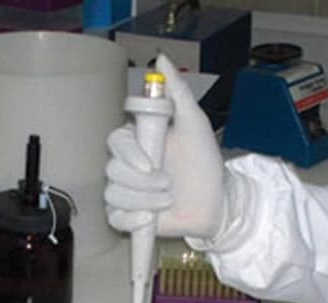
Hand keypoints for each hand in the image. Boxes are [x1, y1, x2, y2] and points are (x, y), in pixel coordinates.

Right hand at [104, 55, 225, 238]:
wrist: (216, 203)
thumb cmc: (204, 163)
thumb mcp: (195, 125)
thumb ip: (177, 94)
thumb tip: (162, 59)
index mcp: (138, 140)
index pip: (116, 141)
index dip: (129, 153)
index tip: (149, 163)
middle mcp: (127, 165)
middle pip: (112, 169)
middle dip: (142, 182)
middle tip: (168, 184)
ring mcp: (124, 190)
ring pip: (113, 193)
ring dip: (144, 200)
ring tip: (168, 199)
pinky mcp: (126, 214)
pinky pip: (114, 217)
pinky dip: (131, 219)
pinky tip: (149, 218)